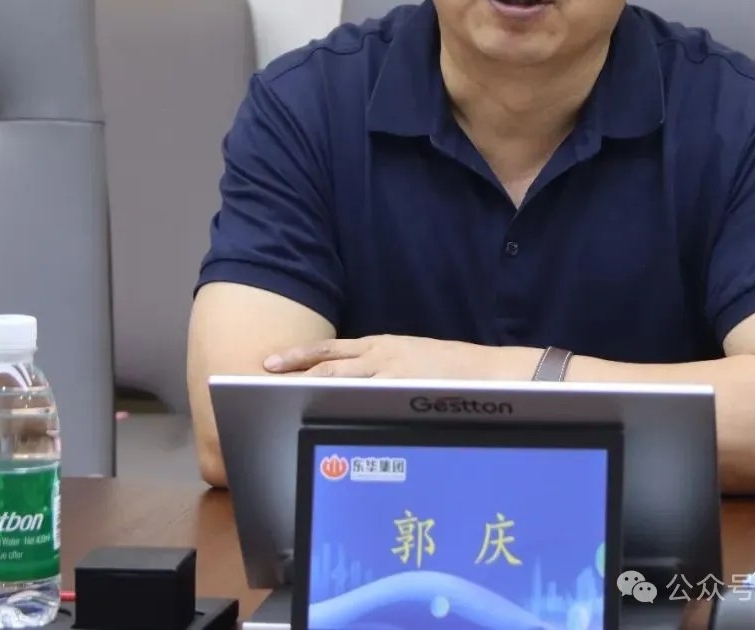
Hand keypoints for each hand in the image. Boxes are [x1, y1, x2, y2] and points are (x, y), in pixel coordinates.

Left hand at [262, 335, 538, 380]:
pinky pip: (366, 395)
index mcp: (384, 346)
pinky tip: (321, 408)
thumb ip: (384, 369)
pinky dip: (341, 399)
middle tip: (264, 374)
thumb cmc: (452, 372)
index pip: (332, 349)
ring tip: (280, 391)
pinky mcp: (404, 388)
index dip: (301, 354)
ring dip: (309, 383)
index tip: (273, 361)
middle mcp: (382, 354)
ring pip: (341, 378)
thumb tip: (353, 386)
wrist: (490, 373)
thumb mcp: (413, 361)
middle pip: (329, 361)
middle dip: (295, 368)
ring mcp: (392, 371)